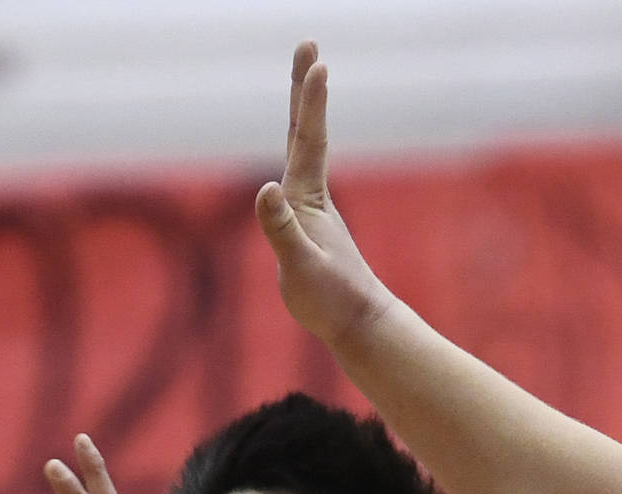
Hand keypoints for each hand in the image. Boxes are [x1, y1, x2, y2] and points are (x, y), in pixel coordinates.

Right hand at [256, 41, 396, 345]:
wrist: (357, 321)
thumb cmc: (330, 299)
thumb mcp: (301, 267)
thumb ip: (282, 230)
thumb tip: (265, 188)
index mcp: (307, 199)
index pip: (309, 141)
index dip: (311, 102)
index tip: (317, 62)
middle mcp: (311, 193)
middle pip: (305, 130)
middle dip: (304, 87)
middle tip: (308, 44)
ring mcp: (310, 204)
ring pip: (303, 146)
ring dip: (302, 109)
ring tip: (304, 75)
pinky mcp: (306, 219)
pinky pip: (298, 168)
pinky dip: (298, 142)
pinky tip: (297, 138)